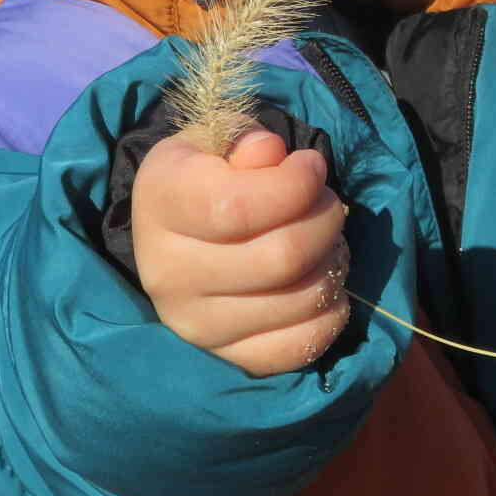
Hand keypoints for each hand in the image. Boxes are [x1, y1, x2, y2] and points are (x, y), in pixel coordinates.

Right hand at [131, 128, 350, 376]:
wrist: (173, 232)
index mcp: (161, 205)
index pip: (238, 207)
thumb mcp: (215, 141)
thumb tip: (270, 153)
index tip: (310, 166)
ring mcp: (197, 324)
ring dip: (334, 263)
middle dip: (325, 220)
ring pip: (301, 300)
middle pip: (282, 257)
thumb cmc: (204, 174)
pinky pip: (299, 348)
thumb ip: (244, 138)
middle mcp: (169, 272)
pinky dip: (329, 314)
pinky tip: (321, 284)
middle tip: (327, 203)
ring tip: (325, 242)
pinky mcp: (228, 356)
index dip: (296, 184)